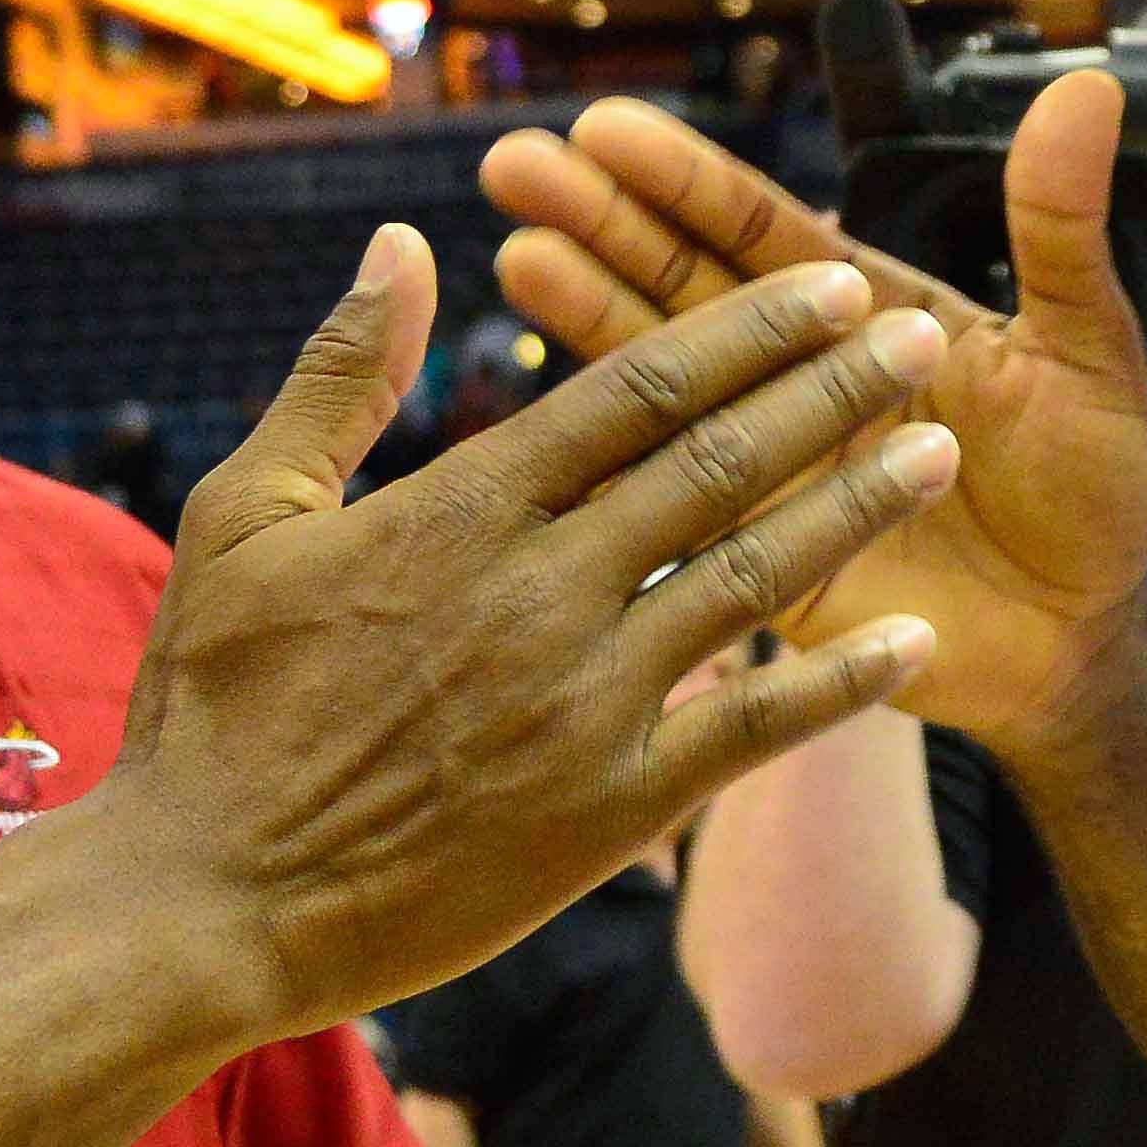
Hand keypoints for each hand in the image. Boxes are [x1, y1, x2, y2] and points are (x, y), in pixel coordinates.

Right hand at [99, 228, 964, 1031]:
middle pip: (719, 463)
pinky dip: (837, 688)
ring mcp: (582, 704)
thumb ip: (337, 377)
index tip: (826, 281)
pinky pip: (748, 736)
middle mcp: (539, 592)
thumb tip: (399, 244)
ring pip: (752, 580)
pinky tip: (911, 643)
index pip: (635, 389)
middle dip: (833, 391)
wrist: (206, 902)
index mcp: (459, 509)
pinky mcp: (606, 812)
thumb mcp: (241, 513)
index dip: (746, 330)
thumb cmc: (211, 707)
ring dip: (857, 507)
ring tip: (941, 448)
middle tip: (921, 333)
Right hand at [482, 82, 1146, 744]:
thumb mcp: (1086, 350)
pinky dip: (625, 469)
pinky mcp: (754, 563)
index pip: (758, 234)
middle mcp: (797, 384)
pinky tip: (558, 418)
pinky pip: (683, 513)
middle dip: (601, 224)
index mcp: (864, 315)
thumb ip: (1057, 228)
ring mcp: (769, 471)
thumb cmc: (1095, 485)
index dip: (683, 182)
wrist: (1089, 636)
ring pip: (664, 389)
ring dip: (590, 322)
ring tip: (516, 256)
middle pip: (684, 291)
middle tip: (512, 163)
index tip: (602, 126)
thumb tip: (1088, 85)